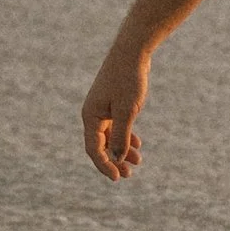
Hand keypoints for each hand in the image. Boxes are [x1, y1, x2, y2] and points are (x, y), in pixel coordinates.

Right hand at [82, 43, 149, 180]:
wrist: (132, 52)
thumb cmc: (128, 80)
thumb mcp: (127, 111)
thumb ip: (122, 136)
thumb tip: (118, 159)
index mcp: (91, 117)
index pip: (94, 149)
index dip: (105, 165)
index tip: (119, 178)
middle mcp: (93, 114)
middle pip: (100, 145)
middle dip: (114, 161)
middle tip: (129, 175)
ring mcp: (102, 108)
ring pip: (110, 136)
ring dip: (122, 150)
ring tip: (138, 162)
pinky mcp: (112, 103)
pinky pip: (116, 126)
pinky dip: (126, 136)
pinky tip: (137, 145)